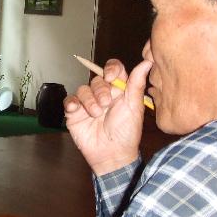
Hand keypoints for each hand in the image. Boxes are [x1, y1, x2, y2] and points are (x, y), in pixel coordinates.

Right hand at [64, 58, 151, 175]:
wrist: (112, 154)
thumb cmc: (127, 132)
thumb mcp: (134, 108)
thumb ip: (137, 84)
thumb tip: (147, 62)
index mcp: (118, 90)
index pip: (113, 69)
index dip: (110, 69)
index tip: (111, 77)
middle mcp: (102, 93)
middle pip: (96, 79)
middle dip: (100, 90)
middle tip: (105, 104)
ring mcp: (87, 103)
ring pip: (82, 89)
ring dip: (89, 100)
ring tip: (96, 114)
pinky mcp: (74, 112)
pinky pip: (69, 100)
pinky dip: (72, 103)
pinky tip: (77, 110)